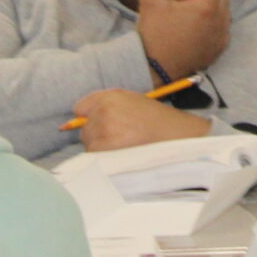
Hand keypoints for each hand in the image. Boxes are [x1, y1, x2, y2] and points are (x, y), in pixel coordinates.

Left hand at [74, 89, 214, 152]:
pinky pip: (94, 157)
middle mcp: (103, 110)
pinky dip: (104, 160)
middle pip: (84, 129)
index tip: (101, 124)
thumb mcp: (133, 101)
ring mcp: (103, 129)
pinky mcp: (105, 147)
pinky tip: (122, 155)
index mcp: (110, 96)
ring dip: (101, 149)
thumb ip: (108, 105)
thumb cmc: (157, 120)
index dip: (91, 118)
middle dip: (96, 135)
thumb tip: (81, 120)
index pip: (81, 108)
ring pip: (89, 144)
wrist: (175, 135)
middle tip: (120, 139)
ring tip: (124, 147)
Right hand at [129, 0, 230, 78]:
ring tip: (184, 13)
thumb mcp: (150, 4)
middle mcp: (219, 21)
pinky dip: (211, 23)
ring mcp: (221, 37)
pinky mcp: (218, 50)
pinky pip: (222, 28)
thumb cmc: (153, 37)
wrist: (154, 71)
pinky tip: (191, 28)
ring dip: (207, 5)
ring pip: (222, 10)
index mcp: (206, 6)